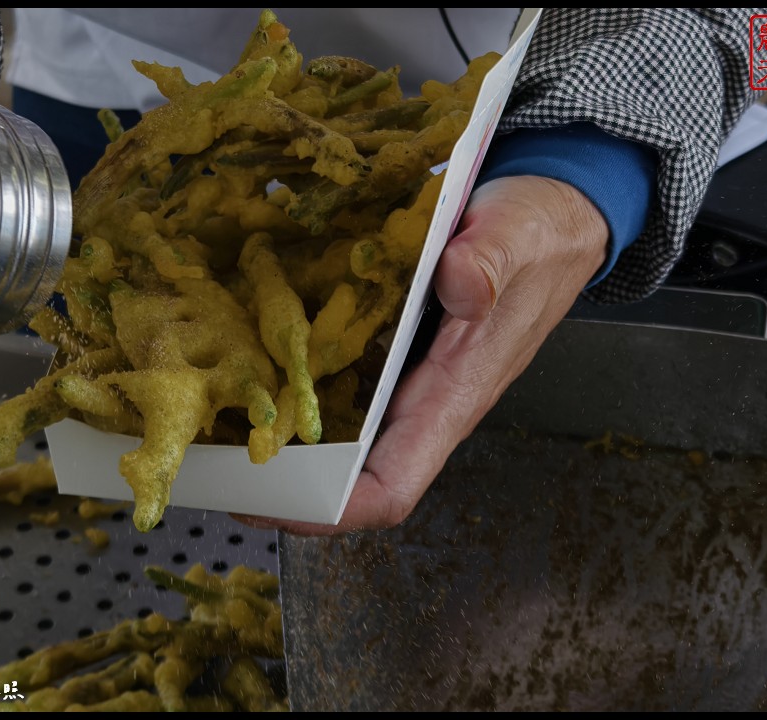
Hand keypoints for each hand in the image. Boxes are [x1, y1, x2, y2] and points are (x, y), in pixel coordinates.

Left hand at [240, 175, 607, 534]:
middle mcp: (425, 402)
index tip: (266, 502)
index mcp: (455, 394)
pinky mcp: (397, 352)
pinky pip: (343, 387)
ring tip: (215, 420)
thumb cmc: (541, 233)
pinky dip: (298, 388)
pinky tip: (256, 363)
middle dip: (283, 482)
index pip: (393, 487)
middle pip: (350, 474)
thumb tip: (455, 282)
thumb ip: (489, 260)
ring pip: (341, 436)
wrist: (556, 217)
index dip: (330, 511)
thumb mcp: (519, 233)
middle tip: (209, 459)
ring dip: (282, 440)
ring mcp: (409, 381)